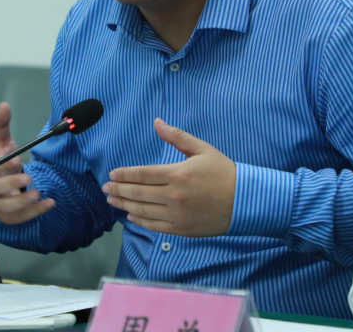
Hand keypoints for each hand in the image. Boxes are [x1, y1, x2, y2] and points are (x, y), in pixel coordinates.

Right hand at [0, 103, 54, 224]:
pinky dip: (36, 212)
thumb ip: (1, 125)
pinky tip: (49, 203)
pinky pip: (21, 217)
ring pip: (7, 207)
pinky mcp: (9, 217)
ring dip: (23, 202)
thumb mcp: (0, 144)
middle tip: (28, 177)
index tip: (17, 160)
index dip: (3, 166)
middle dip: (12, 184)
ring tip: (38, 193)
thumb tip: (4, 105)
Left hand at [102, 118, 235, 236]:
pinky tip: (131, 216)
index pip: (142, 175)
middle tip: (105, 189)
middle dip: (118, 191)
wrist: (247, 201)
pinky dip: (141, 221)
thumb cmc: (224, 172)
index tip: (112, 175)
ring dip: (125, 206)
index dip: (124, 175)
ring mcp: (178, 215)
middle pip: (138, 194)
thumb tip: (157, 122)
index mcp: (177, 174)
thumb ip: (177, 137)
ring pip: (143, 211)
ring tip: (112, 201)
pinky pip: (155, 226)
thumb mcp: (202, 149)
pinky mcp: (183, 229)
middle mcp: (174, 196)